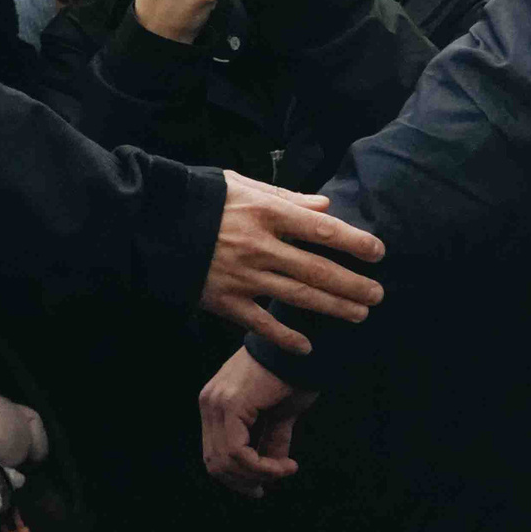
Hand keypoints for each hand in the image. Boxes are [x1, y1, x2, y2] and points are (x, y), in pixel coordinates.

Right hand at [197, 172, 384, 353]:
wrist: (153, 222)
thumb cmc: (201, 198)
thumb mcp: (242, 184)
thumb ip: (286, 197)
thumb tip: (324, 205)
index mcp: (265, 213)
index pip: (321, 230)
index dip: (353, 242)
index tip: (378, 252)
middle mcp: (259, 246)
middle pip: (317, 270)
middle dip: (352, 284)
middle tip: (378, 294)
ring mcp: (242, 276)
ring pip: (297, 296)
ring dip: (332, 308)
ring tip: (359, 314)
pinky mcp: (224, 300)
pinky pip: (260, 323)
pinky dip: (284, 337)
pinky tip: (307, 347)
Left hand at [200, 346, 318, 495]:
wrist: (306, 345)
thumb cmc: (295, 373)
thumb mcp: (280, 414)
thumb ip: (271, 439)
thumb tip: (270, 470)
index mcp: (216, 402)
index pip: (214, 452)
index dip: (236, 477)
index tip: (260, 489)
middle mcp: (210, 401)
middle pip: (215, 461)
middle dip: (244, 481)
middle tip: (268, 486)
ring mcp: (216, 401)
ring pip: (226, 461)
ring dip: (258, 474)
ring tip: (285, 469)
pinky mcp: (230, 404)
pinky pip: (237, 452)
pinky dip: (261, 467)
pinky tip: (285, 465)